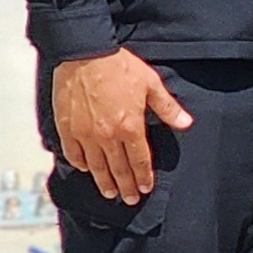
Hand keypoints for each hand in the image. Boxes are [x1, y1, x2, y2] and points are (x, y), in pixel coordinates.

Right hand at [51, 49, 190, 206]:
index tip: (145, 188)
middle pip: (118, 169)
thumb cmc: (119, 66)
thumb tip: (185, 123)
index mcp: (130, 127)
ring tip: (110, 193)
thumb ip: (167, 108)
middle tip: (130, 199)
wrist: (85, 53)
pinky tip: (86, 169)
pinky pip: (74, 153)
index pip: (139, 160)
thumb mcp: (151, 84)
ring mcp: (85, 134)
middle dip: (126, 186)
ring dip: (104, 182)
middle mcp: (107, 136)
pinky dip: (80, 163)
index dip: (143, 176)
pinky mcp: (67, 128)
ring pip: (96, 166)